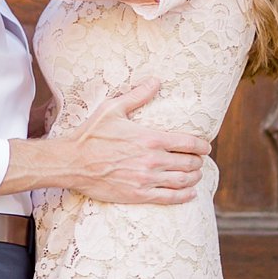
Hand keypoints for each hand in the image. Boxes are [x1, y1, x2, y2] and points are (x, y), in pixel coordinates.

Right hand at [67, 81, 210, 204]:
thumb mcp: (112, 109)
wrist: (72, 162)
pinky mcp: (139, 195)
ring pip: (183, 180)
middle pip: (188, 162)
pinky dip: (185, 196)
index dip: (202, 145)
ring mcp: (146, 179)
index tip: (205, 146)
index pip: (188, 142)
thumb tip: (155, 80)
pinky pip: (169, 197)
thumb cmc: (90, 134)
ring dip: (195, 178)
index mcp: (150, 138)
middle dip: (198, 161)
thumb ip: (137, 96)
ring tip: (196, 175)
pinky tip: (191, 193)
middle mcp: (152, 159)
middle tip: (199, 160)